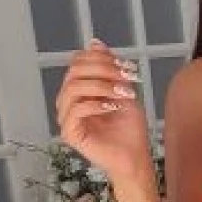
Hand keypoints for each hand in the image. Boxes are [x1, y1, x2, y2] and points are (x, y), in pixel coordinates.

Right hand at [56, 39, 155, 190]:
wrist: (135, 159)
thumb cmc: (130, 130)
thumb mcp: (123, 91)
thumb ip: (109, 68)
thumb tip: (95, 42)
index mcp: (79, 90)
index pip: (78, 62)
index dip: (102, 59)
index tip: (128, 67)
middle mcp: (68, 102)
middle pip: (75, 71)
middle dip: (104, 70)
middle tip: (126, 78)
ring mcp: (66, 117)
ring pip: (73, 87)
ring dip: (102, 86)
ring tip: (123, 94)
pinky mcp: (69, 133)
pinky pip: (76, 109)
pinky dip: (97, 104)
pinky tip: (113, 108)